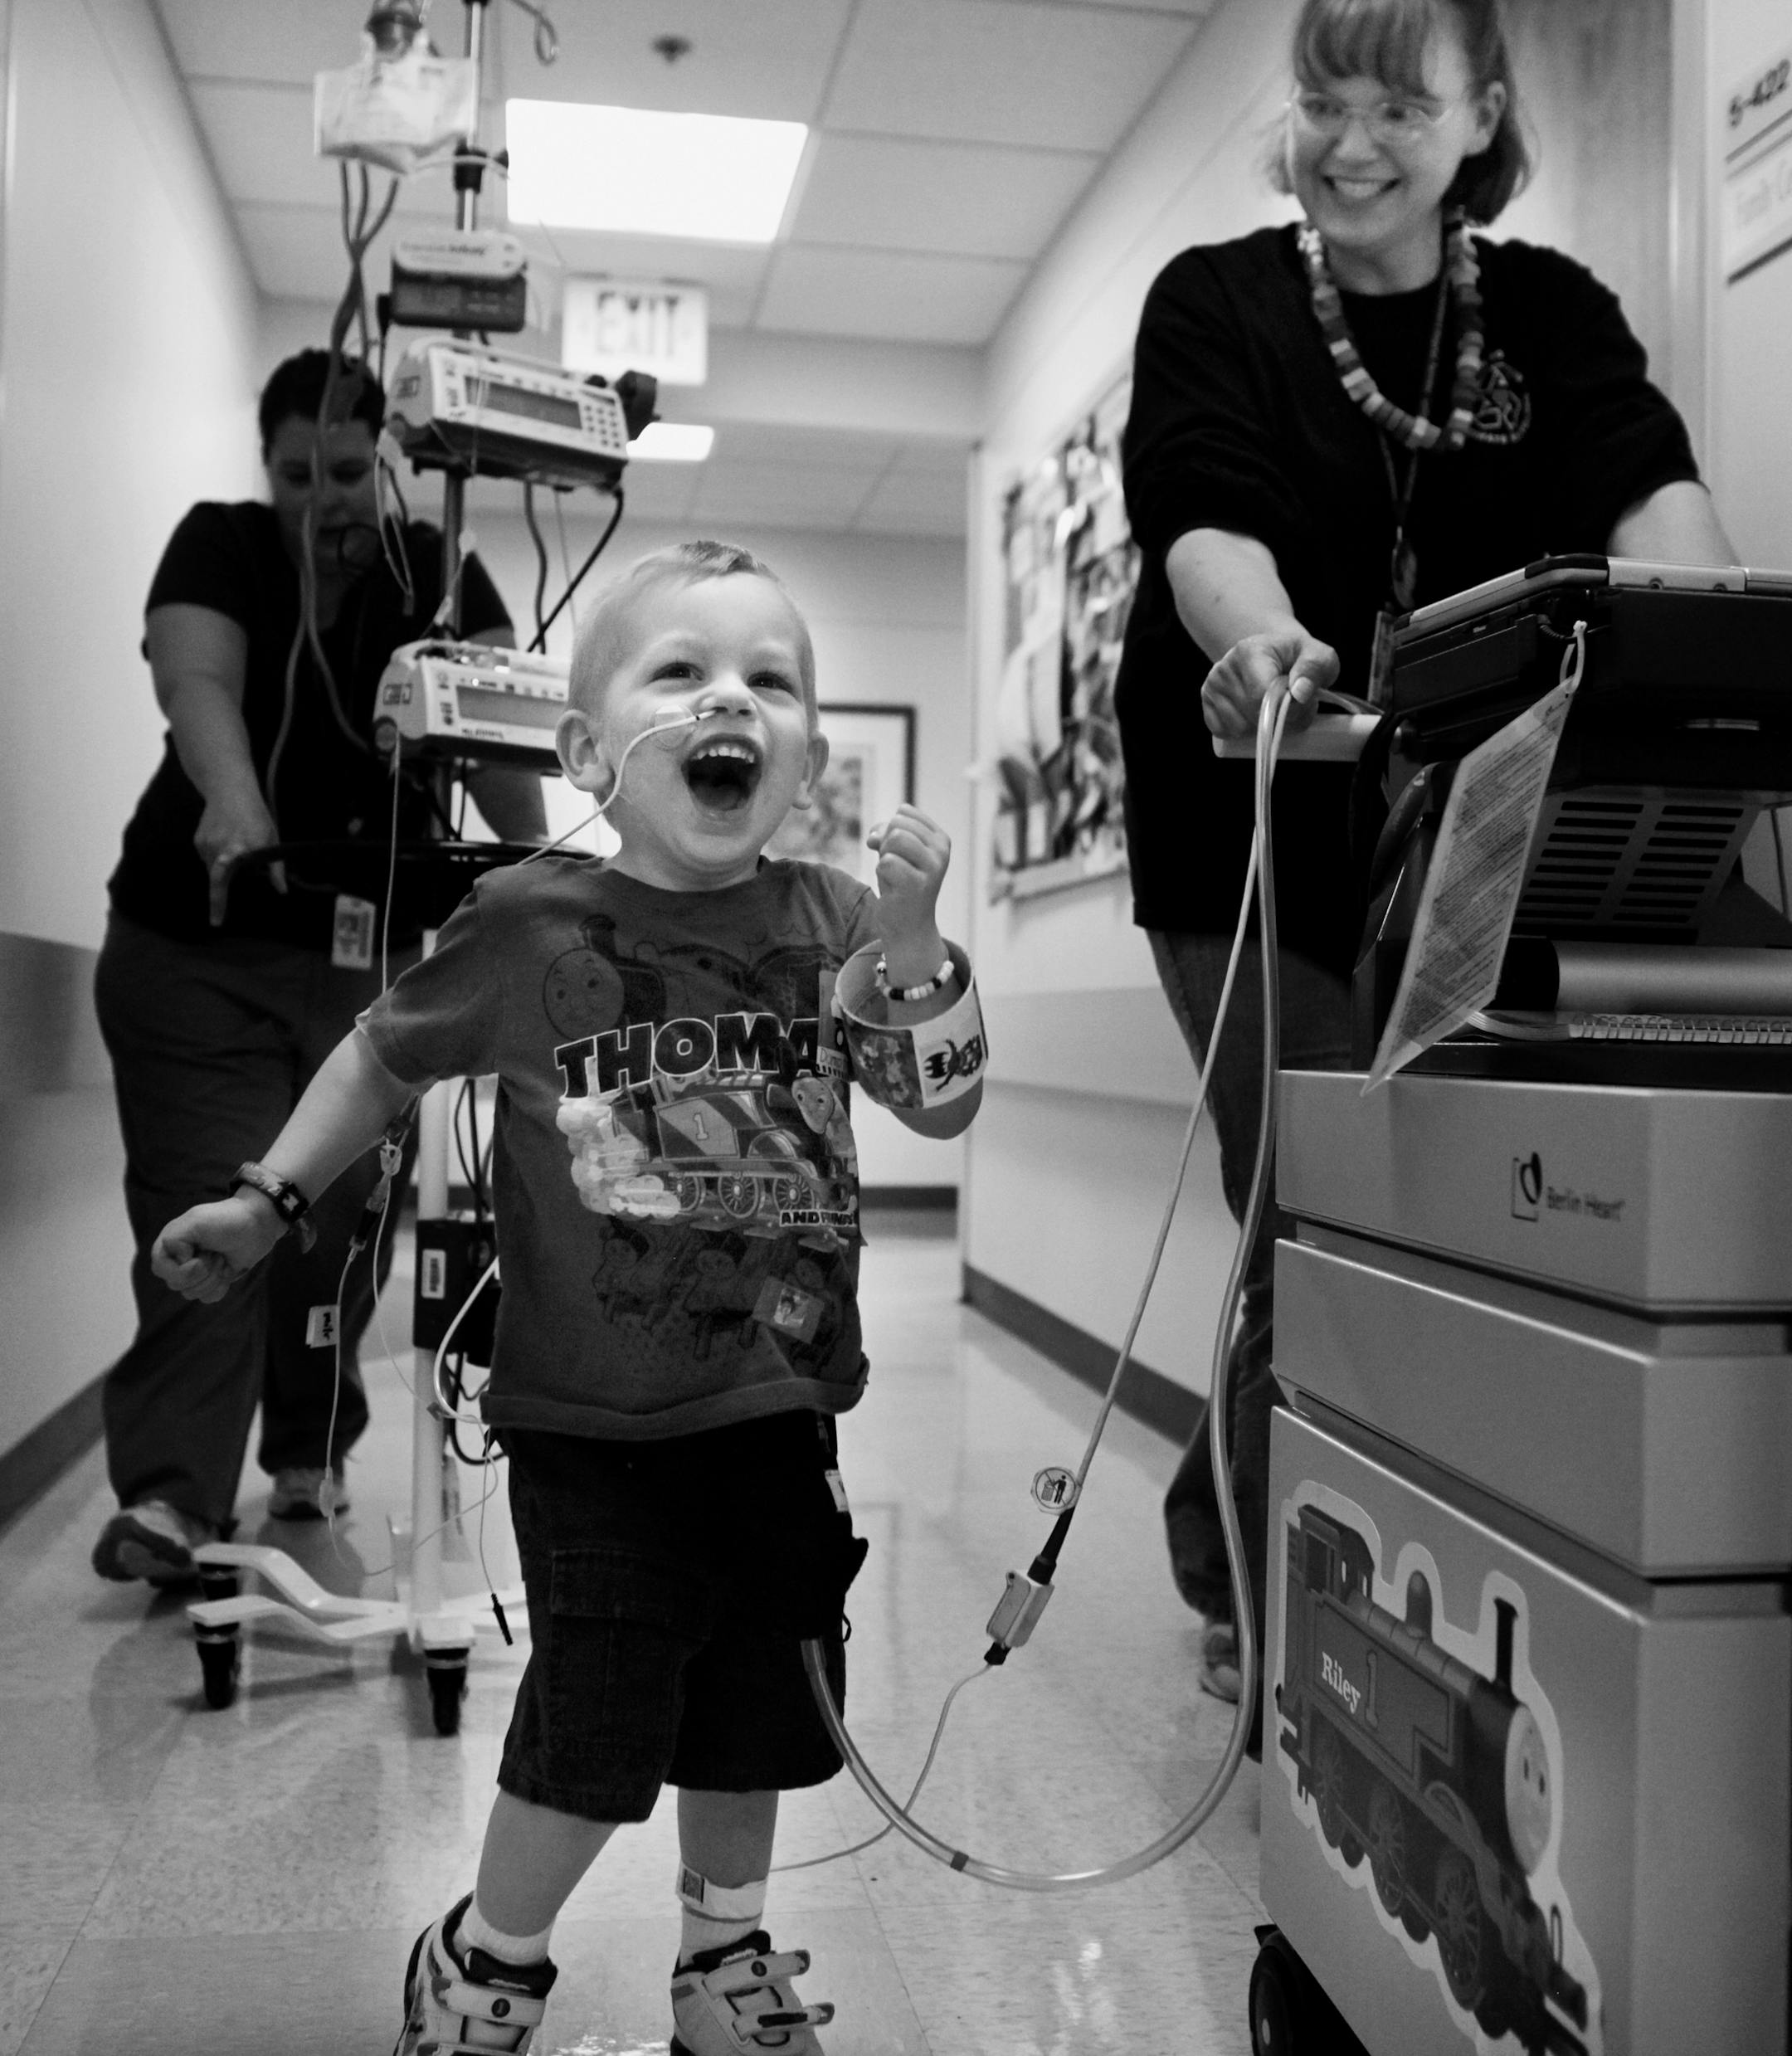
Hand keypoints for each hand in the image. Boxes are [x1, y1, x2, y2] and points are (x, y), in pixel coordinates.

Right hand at [152, 1193, 285, 1302]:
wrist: (257, 1225)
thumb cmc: (225, 1220)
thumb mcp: (194, 1223)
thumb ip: (173, 1241)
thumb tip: (178, 1264)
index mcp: (169, 1244)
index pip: (160, 1269)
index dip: (181, 1269)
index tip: (199, 1255)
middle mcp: (178, 1259)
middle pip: (176, 1284)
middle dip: (202, 1271)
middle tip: (215, 1252)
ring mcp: (195, 1272)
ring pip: (192, 1293)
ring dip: (212, 1277)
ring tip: (222, 1257)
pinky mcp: (211, 1281)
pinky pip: (207, 1298)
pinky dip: (220, 1287)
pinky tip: (227, 1270)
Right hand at [195, 786, 282, 925]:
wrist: (229, 789)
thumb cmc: (256, 815)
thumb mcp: (272, 839)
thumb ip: (275, 867)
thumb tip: (282, 891)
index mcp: (238, 849)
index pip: (223, 880)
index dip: (218, 901)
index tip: (216, 922)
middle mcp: (219, 849)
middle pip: (217, 879)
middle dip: (218, 898)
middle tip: (217, 919)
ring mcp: (206, 844)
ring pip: (213, 868)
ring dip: (223, 869)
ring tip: (238, 848)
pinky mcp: (198, 841)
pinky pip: (208, 857)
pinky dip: (218, 857)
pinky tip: (226, 840)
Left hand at [868, 803, 951, 989]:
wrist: (908, 926)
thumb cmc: (900, 884)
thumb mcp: (893, 851)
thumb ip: (884, 833)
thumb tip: (874, 838)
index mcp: (941, 839)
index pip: (904, 812)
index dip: (889, 829)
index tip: (897, 852)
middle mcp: (942, 852)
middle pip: (898, 824)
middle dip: (886, 843)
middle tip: (894, 867)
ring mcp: (933, 868)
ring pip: (894, 839)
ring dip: (884, 857)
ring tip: (894, 876)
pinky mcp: (917, 885)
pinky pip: (886, 862)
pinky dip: (882, 875)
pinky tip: (893, 889)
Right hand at [1200, 628, 1338, 740]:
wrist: (1273, 657)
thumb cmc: (1297, 659)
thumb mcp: (1318, 655)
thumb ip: (1315, 669)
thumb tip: (1300, 694)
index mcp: (1248, 651)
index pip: (1262, 695)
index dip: (1286, 709)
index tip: (1301, 703)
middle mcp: (1223, 669)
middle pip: (1252, 715)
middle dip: (1278, 721)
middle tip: (1291, 706)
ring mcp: (1211, 688)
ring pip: (1239, 729)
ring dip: (1262, 729)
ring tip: (1273, 709)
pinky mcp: (1207, 707)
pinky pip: (1226, 734)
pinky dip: (1244, 734)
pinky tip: (1255, 716)